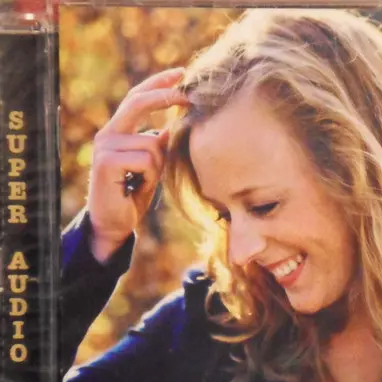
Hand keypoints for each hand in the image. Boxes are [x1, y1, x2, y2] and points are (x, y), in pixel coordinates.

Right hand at [87, 68, 187, 262]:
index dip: (158, 83)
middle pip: (138, 102)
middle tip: (190, 97)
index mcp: (118, 130)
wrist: (114, 223)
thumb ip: (158, 145)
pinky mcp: (106, 162)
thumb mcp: (152, 165)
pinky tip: (136, 186)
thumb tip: (174, 127)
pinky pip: (145, 160)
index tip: (182, 73)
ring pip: (152, 144)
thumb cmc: (133, 193)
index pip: (137, 97)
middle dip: (166, 97)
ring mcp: (105, 146)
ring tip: (145, 181)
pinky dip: (150, 176)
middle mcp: (108, 133)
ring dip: (159, 167)